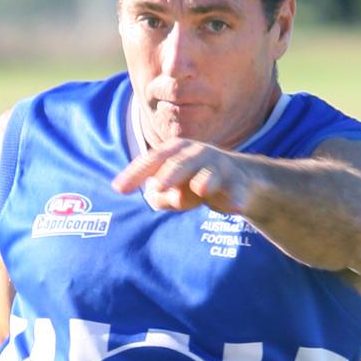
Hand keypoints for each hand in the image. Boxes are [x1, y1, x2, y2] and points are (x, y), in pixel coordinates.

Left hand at [112, 138, 253, 213]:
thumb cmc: (195, 182)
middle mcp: (196, 154)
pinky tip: (236, 208)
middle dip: (170, 174)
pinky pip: (236, 192)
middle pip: (180, 164)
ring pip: (209, 175)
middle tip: (159, 186)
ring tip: (201, 188)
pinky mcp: (237, 183)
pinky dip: (237, 198)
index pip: (152, 161)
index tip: (119, 189)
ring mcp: (218, 167)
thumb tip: (154, 196)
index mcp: (175, 152)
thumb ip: (161, 196)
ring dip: (205, 181)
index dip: (135, 174)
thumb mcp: (174, 189)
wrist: (241, 179)